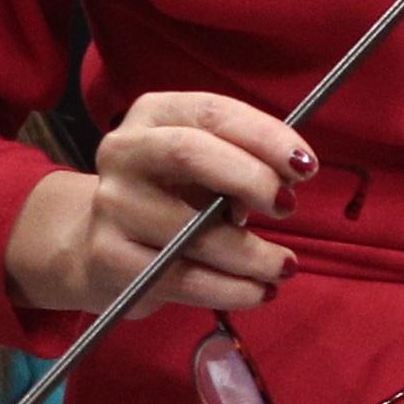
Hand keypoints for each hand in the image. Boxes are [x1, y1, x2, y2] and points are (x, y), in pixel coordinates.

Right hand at [1, 89, 312, 317]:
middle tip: (289, 207)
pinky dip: (230, 289)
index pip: (213, 112)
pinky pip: (180, 278)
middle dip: (251, 179)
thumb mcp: (203, 165)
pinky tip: (259, 291)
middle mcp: (124, 151)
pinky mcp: (109, 256)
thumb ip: (240, 162)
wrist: (97, 242)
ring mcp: (112, 204)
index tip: (306, 166)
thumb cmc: (171, 194)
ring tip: (284, 266)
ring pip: (190, 230)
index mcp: (154, 113)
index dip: (265, 136)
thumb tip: (288, 180)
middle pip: (190, 153)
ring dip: (250, 254)